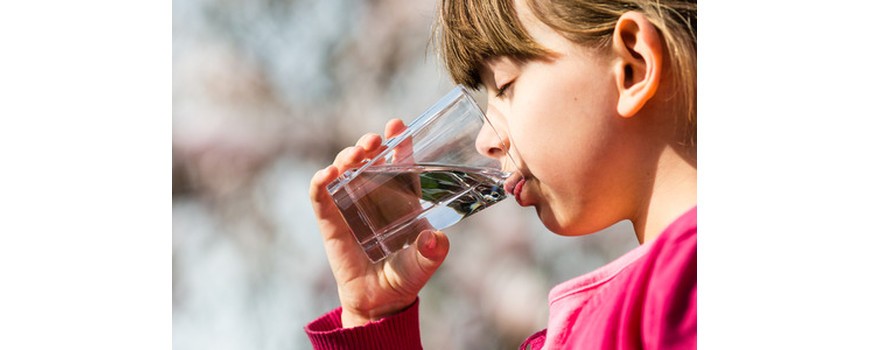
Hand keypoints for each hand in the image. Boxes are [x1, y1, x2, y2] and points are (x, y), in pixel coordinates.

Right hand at [309, 118, 449, 326]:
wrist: (379, 301)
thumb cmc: (405, 276)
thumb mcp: (424, 263)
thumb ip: (432, 252)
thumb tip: (436, 239)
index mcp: (401, 197)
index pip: (400, 162)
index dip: (400, 142)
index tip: (398, 124)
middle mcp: (374, 195)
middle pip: (370, 158)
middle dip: (370, 143)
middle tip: (375, 139)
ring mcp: (350, 205)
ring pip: (345, 169)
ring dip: (347, 156)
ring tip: (356, 155)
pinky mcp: (330, 220)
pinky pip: (321, 195)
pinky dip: (321, 182)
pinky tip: (327, 175)